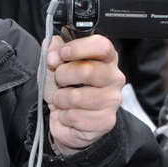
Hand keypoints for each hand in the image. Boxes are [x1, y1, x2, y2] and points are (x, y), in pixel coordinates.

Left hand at [44, 35, 124, 155]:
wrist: (66, 117)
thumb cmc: (65, 87)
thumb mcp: (54, 65)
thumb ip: (53, 52)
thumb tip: (53, 46)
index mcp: (105, 58)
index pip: (102, 45)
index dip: (79, 48)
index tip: (63, 53)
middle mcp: (114, 78)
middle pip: (87, 71)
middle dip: (62, 76)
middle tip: (59, 81)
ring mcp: (112, 100)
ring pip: (76, 97)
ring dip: (60, 99)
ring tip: (62, 99)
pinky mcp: (106, 121)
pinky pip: (75, 117)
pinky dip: (63, 116)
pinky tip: (68, 113)